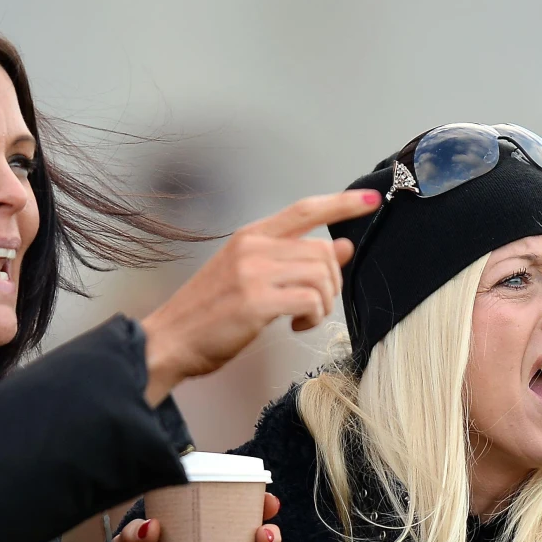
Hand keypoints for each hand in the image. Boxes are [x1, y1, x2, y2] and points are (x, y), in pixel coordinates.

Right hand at [140, 189, 382, 403]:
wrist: (170, 340)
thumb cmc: (208, 312)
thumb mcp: (251, 275)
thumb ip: (293, 260)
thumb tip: (340, 246)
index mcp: (251, 236)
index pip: (305, 210)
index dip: (342, 203)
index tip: (372, 201)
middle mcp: (253, 247)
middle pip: (322, 250)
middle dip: (332, 282)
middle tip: (317, 304)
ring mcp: (253, 273)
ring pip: (321, 275)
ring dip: (323, 303)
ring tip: (304, 317)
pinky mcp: (256, 301)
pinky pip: (311, 301)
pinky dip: (313, 317)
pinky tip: (296, 325)